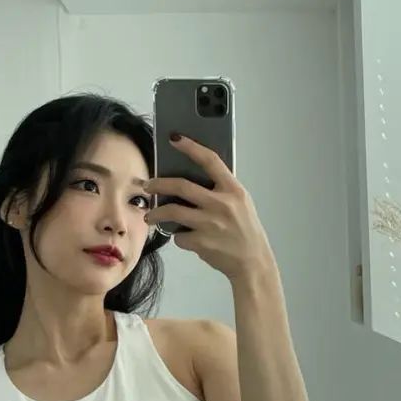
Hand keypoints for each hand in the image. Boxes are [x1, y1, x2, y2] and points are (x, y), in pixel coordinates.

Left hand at [144, 135, 276, 281]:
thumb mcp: (242, 204)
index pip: (210, 160)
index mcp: (233, 190)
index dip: (191, 147)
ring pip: (172, 211)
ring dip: (156, 213)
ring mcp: (210, 223)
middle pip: (181, 186)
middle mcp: (221, 204)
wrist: (253, 262)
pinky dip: (178, 236)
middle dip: (158, 184)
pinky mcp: (201, 242)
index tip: (174, 138)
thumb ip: (222, 190)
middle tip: (148, 186)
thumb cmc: (246, 231)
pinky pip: (179, 235)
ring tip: (151, 216)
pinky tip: (183, 238)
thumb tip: (194, 179)